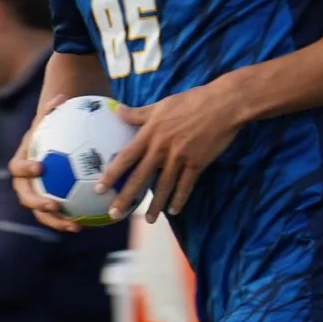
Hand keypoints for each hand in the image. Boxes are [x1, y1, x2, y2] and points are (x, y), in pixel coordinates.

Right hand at [9, 94, 86, 232]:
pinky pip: (57, 216)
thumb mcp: (53, 120)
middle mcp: (25, 182)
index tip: (41, 167)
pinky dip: (69, 221)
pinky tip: (87, 225)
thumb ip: (53, 111)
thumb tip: (60, 97)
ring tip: (75, 226)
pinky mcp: (48, 205)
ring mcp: (35, 195)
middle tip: (55, 205)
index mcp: (22, 161)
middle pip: (25, 196)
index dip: (26, 169)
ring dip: (56, 221)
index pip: (17, 167)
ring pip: (41, 213)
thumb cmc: (54, 131)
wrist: (54, 146)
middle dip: (38, 203)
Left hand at [103, 76, 251, 222]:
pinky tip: (174, 211)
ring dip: (155, 205)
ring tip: (148, 220)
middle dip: (126, 198)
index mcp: (150, 133)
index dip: (111, 174)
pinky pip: (186, 186)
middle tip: (114, 214)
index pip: (125, 157)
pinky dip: (180, 199)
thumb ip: (139, 113)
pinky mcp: (197, 163)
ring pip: (164, 186)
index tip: (99, 188)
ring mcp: (180, 157)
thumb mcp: (161, 104)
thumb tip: (117, 110)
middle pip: (140, 177)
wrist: (223, 104)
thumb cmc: (192, 100)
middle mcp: (162, 148)